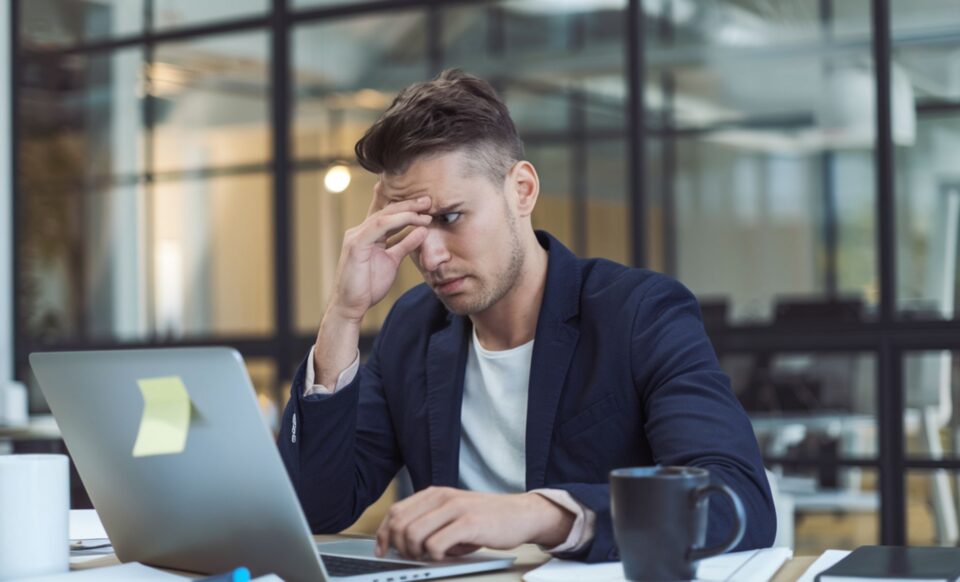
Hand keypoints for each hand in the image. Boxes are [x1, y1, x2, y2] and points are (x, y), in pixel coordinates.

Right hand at [328, 185, 431, 322]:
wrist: (350, 306)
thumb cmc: (368, 287)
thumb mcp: (392, 261)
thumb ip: (404, 245)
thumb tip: (421, 231)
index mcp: (367, 236)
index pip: (387, 216)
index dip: (406, 208)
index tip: (425, 206)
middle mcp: (360, 232)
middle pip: (387, 212)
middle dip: (408, 205)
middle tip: (428, 200)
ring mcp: (356, 237)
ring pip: (384, 216)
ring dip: (407, 211)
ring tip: (425, 209)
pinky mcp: (356, 245)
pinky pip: (379, 227)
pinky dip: (398, 222)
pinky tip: (415, 221)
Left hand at [375, 487, 574, 560]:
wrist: (521, 514)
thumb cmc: (486, 518)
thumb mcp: (453, 512)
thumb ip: (429, 521)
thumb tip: (401, 542)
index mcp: (434, 494)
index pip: (396, 512)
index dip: (383, 534)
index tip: (382, 551)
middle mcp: (441, 497)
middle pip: (400, 525)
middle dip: (401, 547)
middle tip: (415, 557)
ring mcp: (455, 509)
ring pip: (414, 535)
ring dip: (418, 553)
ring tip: (434, 556)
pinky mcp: (468, 523)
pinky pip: (435, 545)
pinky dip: (436, 557)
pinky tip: (448, 556)